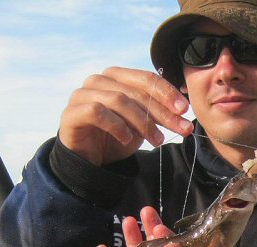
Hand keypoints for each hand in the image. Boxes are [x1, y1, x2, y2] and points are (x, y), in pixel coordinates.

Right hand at [59, 67, 192, 165]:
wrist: (89, 160)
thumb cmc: (117, 137)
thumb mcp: (142, 123)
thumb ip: (157, 111)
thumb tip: (184, 108)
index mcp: (117, 76)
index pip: (146, 78)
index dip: (167, 92)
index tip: (184, 109)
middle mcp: (99, 80)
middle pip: (136, 91)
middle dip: (162, 112)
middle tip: (181, 128)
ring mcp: (82, 94)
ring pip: (119, 100)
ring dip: (143, 122)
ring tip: (157, 140)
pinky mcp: (72, 112)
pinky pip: (97, 111)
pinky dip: (116, 125)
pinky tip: (127, 139)